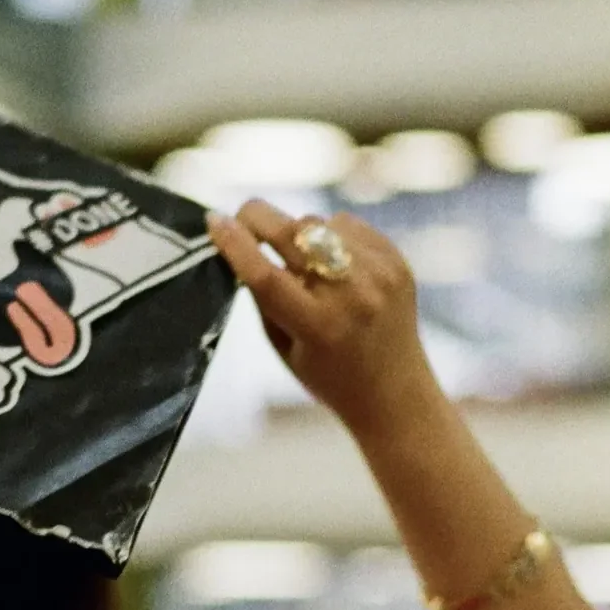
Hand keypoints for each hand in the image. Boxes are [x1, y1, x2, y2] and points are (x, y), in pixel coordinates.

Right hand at [207, 201, 442, 441]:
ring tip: (301, 260)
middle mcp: (351, 295)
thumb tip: (243, 244)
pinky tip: (333, 261)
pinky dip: (330, 234)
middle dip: (256, 217)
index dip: (234, 244)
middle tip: (241, 217)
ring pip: (318, 222)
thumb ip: (264, 298)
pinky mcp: (396, 260)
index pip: (266, 275)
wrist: (396, 392)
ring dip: (297, 234)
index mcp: (318, 326)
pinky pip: (347, 225)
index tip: (213, 221)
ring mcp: (379, 273)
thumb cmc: (328, 377)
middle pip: (292, 232)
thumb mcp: (284, 348)